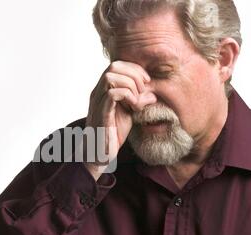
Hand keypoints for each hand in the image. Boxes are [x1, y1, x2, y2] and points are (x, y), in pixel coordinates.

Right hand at [84, 61, 156, 179]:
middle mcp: (98, 92)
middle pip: (113, 66)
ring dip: (130, 84)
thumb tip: (153, 94)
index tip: (146, 82)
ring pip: (111, 75)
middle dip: (133, 74)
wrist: (100, 153)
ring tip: (137, 99)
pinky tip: (133, 107)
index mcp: (104, 90)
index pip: (117, 65)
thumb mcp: (129, 114)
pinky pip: (112, 93)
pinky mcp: (101, 112)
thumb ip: (138, 102)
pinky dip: (127, 96)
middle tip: (143, 89)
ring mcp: (98, 101)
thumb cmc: (112, 134)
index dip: (134, 69)